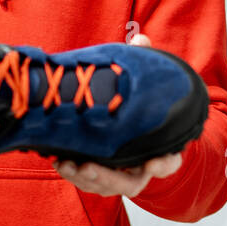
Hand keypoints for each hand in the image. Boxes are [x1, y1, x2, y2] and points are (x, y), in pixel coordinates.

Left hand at [53, 31, 183, 196]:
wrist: (138, 126)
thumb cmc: (145, 105)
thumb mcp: (147, 85)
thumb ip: (146, 64)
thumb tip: (140, 39)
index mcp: (162, 148)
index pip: (168, 162)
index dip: (163, 164)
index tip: (153, 162)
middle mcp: (142, 167)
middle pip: (131, 183)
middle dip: (108, 177)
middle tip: (88, 166)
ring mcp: (121, 174)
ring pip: (106, 186)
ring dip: (85, 179)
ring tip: (64, 164)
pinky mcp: (102, 174)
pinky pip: (89, 181)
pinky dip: (74, 174)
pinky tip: (58, 161)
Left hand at [54, 154, 182, 196]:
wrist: (153, 151)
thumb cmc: (161, 154)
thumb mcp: (170, 158)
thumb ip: (165, 164)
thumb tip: (152, 165)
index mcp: (134, 183)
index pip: (120, 184)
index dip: (104, 176)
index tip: (88, 166)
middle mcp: (116, 186)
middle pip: (96, 184)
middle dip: (81, 175)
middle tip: (68, 164)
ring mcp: (102, 181)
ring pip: (83, 182)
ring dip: (70, 173)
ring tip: (59, 162)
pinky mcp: (92, 173)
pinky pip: (77, 175)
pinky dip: (67, 168)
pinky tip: (56, 159)